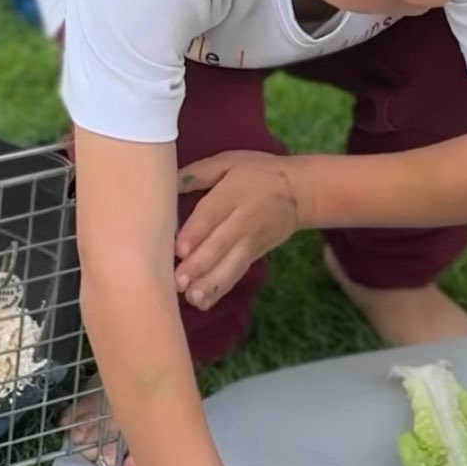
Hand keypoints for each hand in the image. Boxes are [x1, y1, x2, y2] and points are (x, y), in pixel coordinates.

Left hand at [175, 151, 301, 306]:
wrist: (300, 191)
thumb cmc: (257, 172)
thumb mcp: (229, 162)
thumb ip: (198, 173)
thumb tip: (166, 185)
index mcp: (233, 193)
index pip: (213, 214)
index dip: (196, 232)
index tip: (179, 249)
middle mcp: (243, 220)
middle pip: (220, 244)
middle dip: (199, 265)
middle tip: (178, 282)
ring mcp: (250, 242)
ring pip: (230, 265)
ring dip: (210, 283)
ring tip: (192, 298)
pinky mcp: (253, 257)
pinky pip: (236, 274)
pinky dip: (221, 289)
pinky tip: (204, 303)